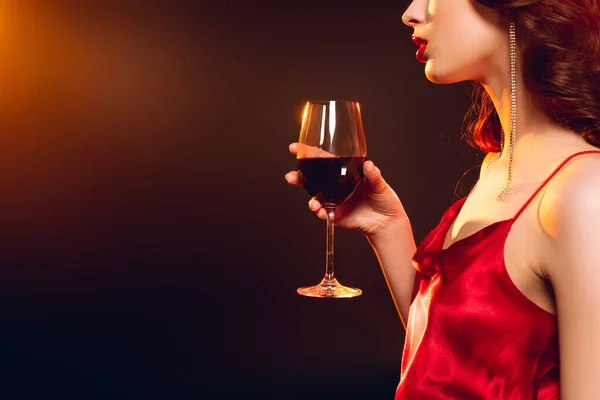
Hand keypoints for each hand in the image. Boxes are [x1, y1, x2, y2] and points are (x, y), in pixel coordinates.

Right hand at [285, 142, 408, 240]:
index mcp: (344, 173)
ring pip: (315, 197)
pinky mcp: (336, 214)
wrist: (387, 222)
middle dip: (298, 177)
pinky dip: (321, 212)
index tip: (295, 148)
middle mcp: (336, 186)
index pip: (324, 160)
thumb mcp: (380, 184)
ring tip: (313, 204)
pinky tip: (321, 212)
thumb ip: (373, 175)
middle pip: (313, 179)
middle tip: (290, 176)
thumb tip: (368, 165)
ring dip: (310, 199)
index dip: (309, 153)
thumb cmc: (384, 199)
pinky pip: (324, 213)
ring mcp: (334, 200)